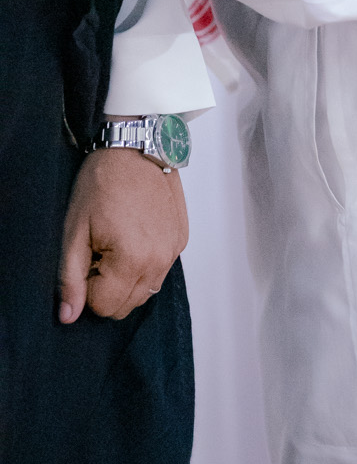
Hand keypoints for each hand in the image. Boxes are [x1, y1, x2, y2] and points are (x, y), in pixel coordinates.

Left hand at [58, 148, 188, 322]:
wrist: (135, 148)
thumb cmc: (102, 183)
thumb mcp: (74, 231)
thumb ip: (71, 278)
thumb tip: (68, 316)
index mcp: (133, 260)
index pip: (105, 307)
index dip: (87, 289)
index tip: (87, 259)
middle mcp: (160, 260)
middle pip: (128, 305)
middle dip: (108, 288)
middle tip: (99, 253)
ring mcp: (174, 250)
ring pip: (146, 291)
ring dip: (127, 279)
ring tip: (116, 245)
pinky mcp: (181, 239)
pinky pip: (160, 270)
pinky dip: (145, 264)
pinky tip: (134, 237)